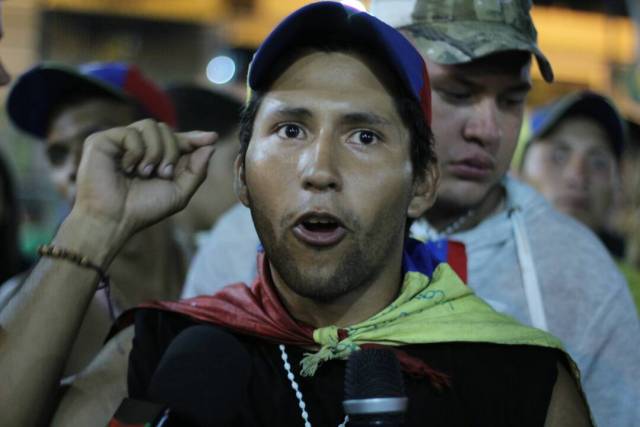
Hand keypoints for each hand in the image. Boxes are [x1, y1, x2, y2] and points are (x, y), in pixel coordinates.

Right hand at [72, 119, 216, 240]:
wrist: (114, 220)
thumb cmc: (144, 209)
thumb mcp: (179, 192)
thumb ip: (196, 170)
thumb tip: (210, 146)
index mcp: (155, 157)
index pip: (176, 139)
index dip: (194, 137)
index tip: (212, 138)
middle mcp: (138, 146)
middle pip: (166, 130)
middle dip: (172, 151)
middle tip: (164, 174)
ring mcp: (120, 142)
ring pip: (151, 126)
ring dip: (156, 151)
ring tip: (146, 173)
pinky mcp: (102, 140)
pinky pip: (131, 132)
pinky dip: (136, 151)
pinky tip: (129, 168)